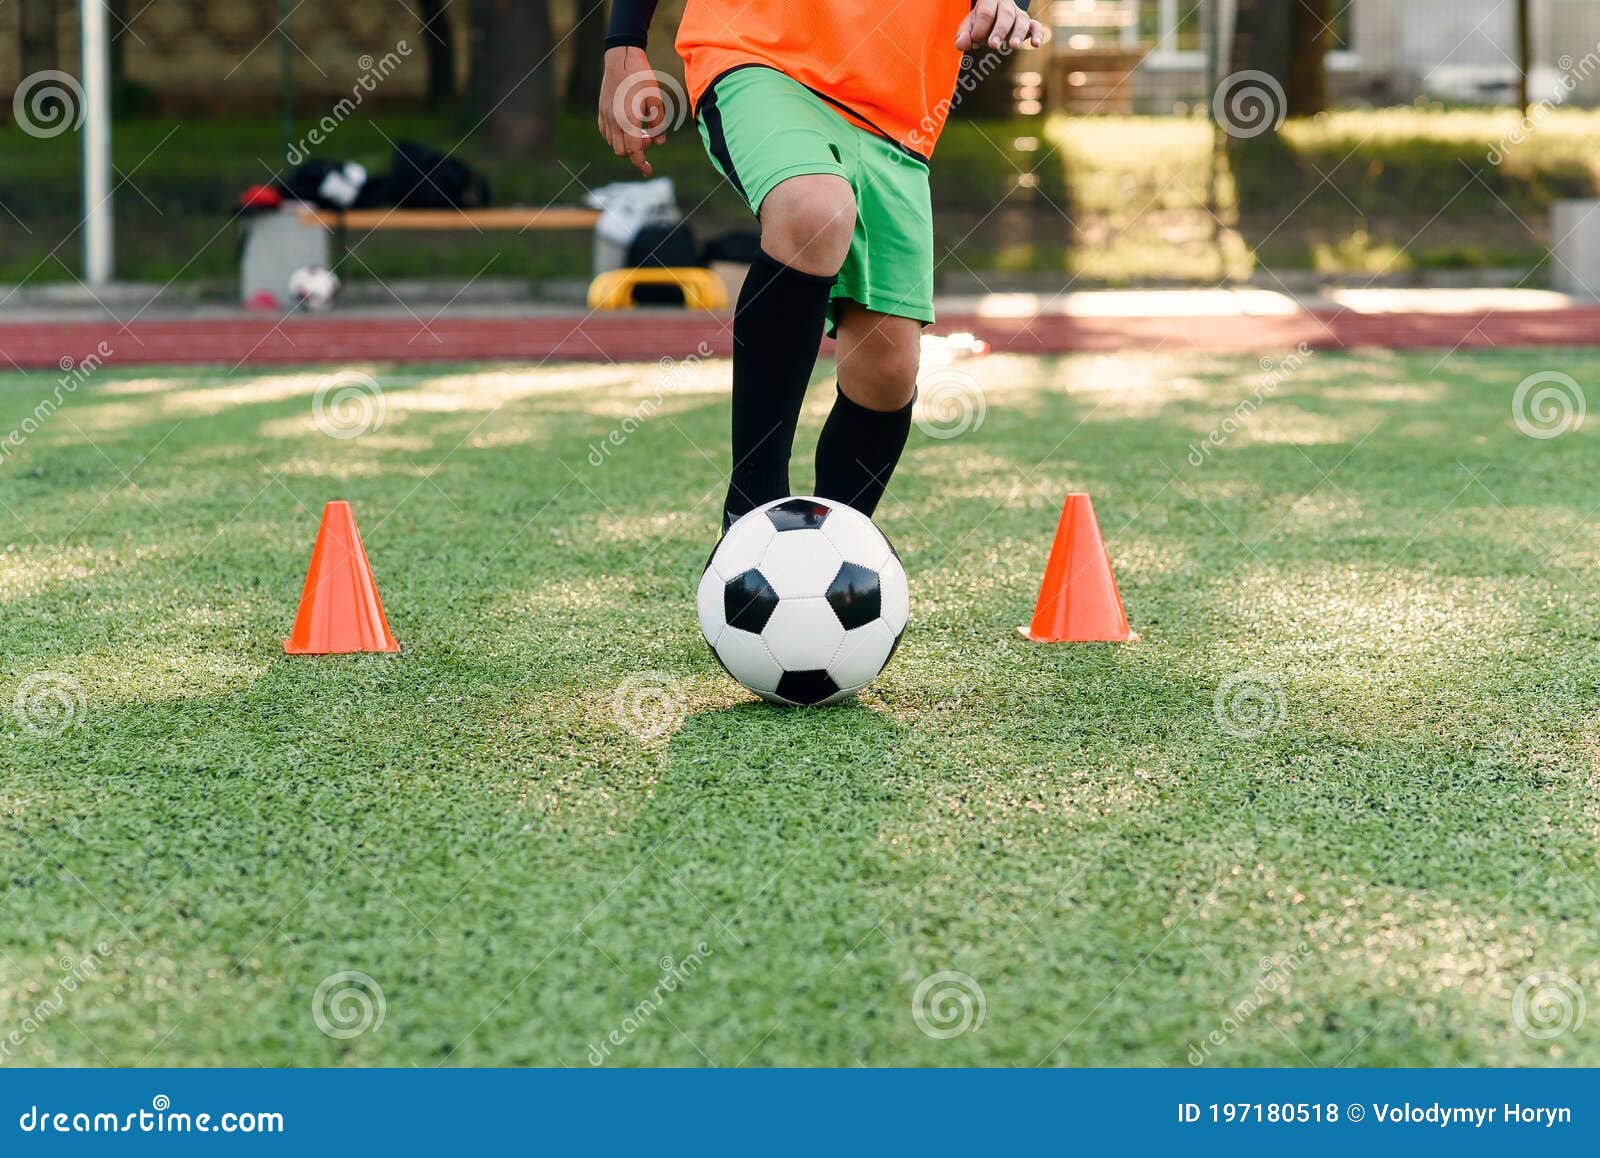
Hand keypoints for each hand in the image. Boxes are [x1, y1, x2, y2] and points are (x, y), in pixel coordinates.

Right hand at [598, 46, 666, 175]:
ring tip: (639, 130)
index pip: (633, 151)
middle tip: (648, 138)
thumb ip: (658, 124)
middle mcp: (614, 121)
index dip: (641, 164)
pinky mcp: (601, 110)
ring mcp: (605, 116)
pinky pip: (606, 133)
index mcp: (629, 120)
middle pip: (621, 151)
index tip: (648, 171)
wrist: (621, 58)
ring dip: (625, 144)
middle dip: (635, 152)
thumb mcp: (656, 100)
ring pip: (612, 144)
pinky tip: (626, 127)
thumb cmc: (641, 77)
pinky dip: (616, 137)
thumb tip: (659, 143)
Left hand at [956, 0, 1046, 51]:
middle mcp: (1006, 5)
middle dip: (999, 31)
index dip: (980, 27)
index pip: (986, 12)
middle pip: (1005, 15)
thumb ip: (963, 35)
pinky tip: (1035, 44)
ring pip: (1022, 20)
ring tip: (1013, 46)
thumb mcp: (968, 26)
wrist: (992, 14)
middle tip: (992, 45)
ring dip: (1018, 33)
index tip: (975, 40)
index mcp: (989, 1)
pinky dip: (1038, 34)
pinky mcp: (1028, 24)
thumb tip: (962, 45)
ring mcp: (1018, 14)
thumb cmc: (980, 22)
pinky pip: (1036, 26)